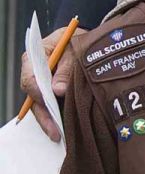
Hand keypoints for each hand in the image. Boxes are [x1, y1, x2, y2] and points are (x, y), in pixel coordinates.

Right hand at [19, 25, 87, 140]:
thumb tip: (58, 90)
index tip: (49, 104)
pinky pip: (49, 105)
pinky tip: (63, 129)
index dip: (38, 93)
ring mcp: (41, 82)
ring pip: (40, 104)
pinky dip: (55, 116)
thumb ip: (66, 68)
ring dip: (49, 119)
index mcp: (35, 56)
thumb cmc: (78, 40)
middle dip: (43, 114)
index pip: (30, 77)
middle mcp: (34, 71)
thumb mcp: (75, 50)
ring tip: (59, 135)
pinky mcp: (50, 91)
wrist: (85, 39)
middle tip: (54, 131)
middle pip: (33, 96)